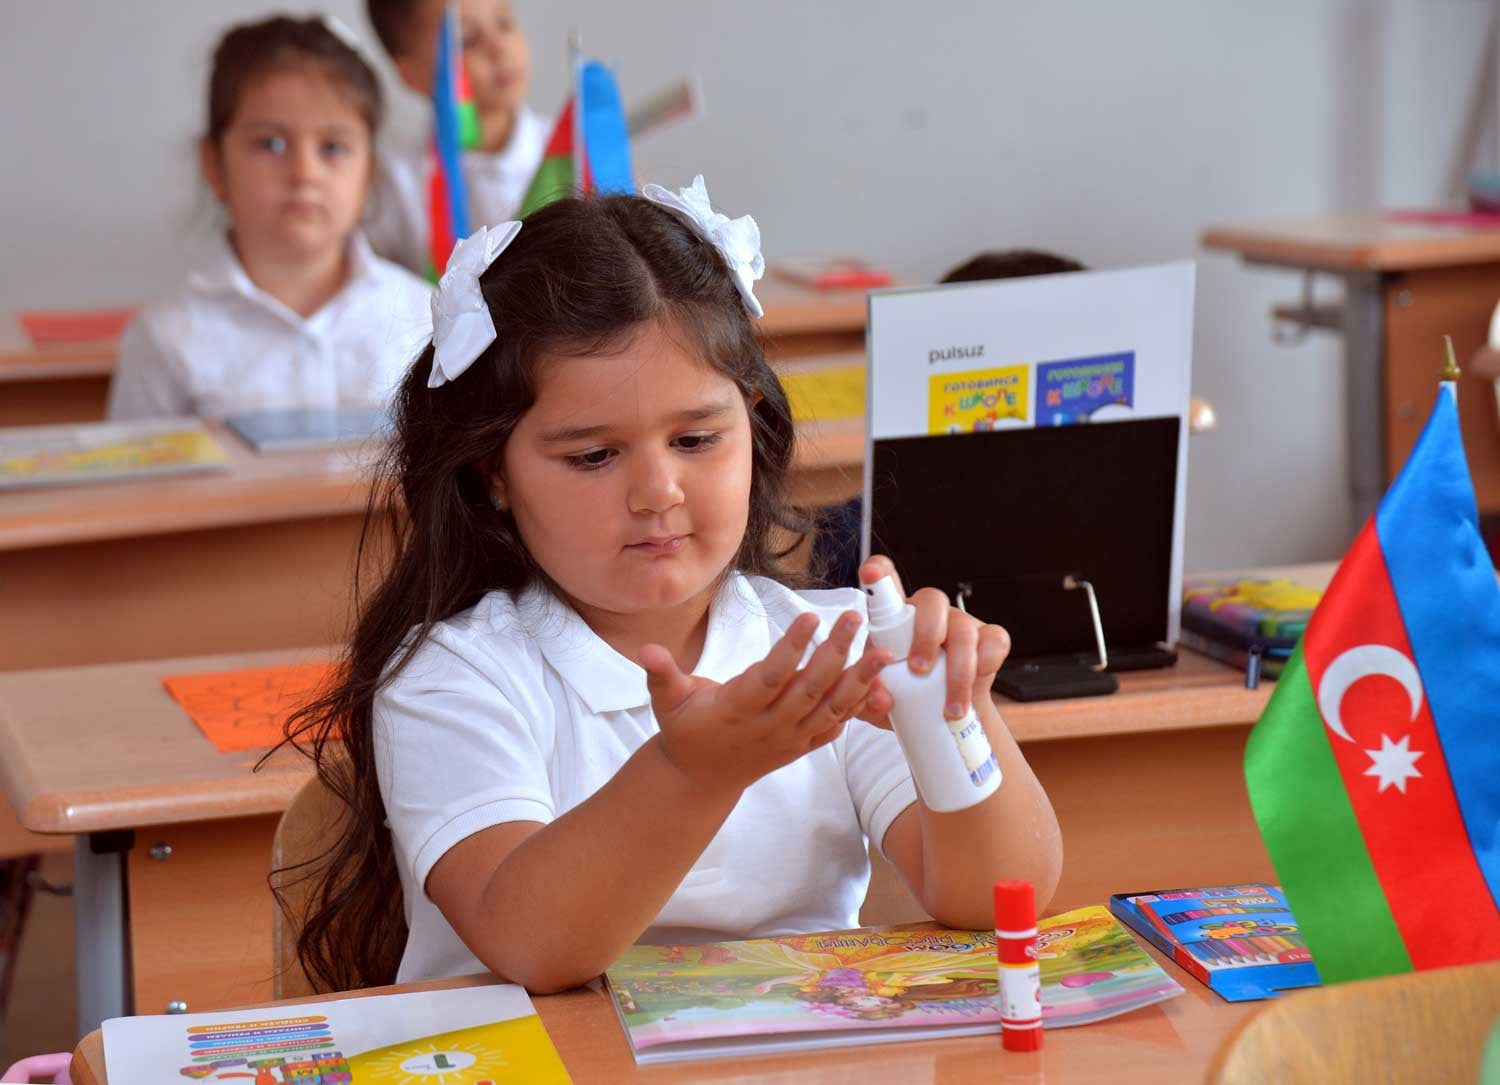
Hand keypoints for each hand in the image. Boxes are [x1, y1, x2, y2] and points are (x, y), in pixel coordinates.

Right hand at [641, 611, 890, 793]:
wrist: (700, 779)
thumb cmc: (685, 731)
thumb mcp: (667, 702)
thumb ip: (661, 674)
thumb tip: (646, 649)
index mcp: (738, 708)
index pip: (770, 675)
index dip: (792, 648)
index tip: (811, 617)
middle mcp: (769, 725)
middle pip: (810, 687)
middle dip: (836, 652)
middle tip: (853, 619)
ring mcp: (790, 739)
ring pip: (831, 708)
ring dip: (859, 680)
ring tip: (882, 652)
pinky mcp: (802, 747)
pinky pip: (836, 727)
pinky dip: (859, 708)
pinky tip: (880, 684)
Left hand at [858, 555, 1011, 723]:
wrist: (947, 717)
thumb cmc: (908, 699)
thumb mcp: (881, 702)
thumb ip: (872, 698)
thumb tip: (880, 696)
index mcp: (898, 621)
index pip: (886, 585)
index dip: (879, 574)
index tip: (870, 573)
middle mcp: (931, 615)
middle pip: (931, 600)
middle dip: (926, 635)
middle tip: (918, 669)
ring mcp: (962, 624)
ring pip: (963, 628)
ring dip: (958, 670)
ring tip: (950, 707)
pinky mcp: (989, 639)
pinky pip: (994, 639)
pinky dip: (986, 662)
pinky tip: (977, 683)